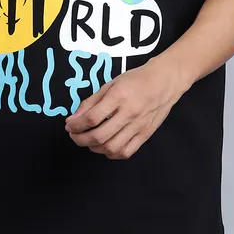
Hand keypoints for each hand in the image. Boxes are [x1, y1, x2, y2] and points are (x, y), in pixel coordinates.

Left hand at [64, 55, 188, 159]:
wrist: (164, 82)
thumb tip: (74, 119)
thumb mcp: (111, 84)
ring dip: (94, 148)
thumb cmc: (136, 79)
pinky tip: (105, 146)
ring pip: (112, 147)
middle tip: (74, 135)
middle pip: (100, 136)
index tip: (69, 125)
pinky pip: (126, 152)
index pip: (92, 117)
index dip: (76, 125)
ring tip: (88, 141)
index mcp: (119, 96)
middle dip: (81, 139)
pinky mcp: (145, 135)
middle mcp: (129, 113)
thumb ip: (92, 101)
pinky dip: (111, 153)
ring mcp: (138, 126)